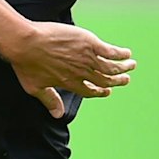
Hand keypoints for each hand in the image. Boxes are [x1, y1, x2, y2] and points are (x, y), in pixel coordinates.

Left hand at [1, 22, 134, 115]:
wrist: (26, 43)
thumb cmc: (26, 64)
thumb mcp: (35, 87)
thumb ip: (50, 100)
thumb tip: (58, 115)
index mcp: (70, 84)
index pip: (90, 91)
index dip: (100, 92)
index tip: (107, 92)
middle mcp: (82, 73)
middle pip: (105, 80)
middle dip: (117, 81)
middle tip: (126, 79)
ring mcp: (87, 59)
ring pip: (111, 67)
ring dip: (123, 67)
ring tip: (131, 65)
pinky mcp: (90, 44)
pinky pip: (110, 51)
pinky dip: (120, 53)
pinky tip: (127, 53)